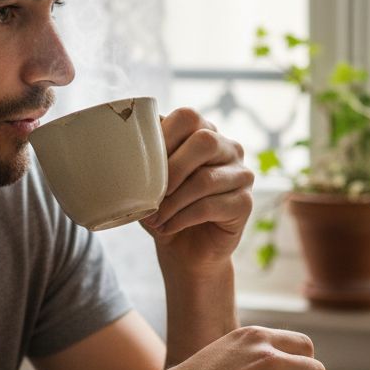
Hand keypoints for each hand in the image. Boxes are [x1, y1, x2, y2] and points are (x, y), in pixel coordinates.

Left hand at [142, 108, 253, 270]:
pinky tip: (167, 227)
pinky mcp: (245, 203)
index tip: (141, 163)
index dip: (162, 137)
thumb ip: (143, 158)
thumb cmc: (165, 210)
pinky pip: (211, 206)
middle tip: (151, 195)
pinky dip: (182, 218)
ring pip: (205, 179)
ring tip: (154, 219)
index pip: (188, 117)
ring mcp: (241, 175)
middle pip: (204, 141)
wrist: (185, 252)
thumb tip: (124, 142)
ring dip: (172, 202)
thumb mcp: (147, 182)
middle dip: (171, 169)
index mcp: (204, 132)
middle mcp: (228, 148)